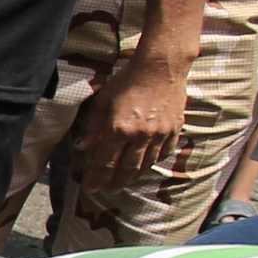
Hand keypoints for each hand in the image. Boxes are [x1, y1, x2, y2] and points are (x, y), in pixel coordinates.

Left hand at [73, 45, 188, 182]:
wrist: (161, 67)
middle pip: (126, 169)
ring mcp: (160, 134)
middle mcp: (139, 136)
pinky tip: (145, 166)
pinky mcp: (174, 130)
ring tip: (123, 181)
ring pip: (145, 164)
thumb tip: (83, 147)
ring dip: (133, 176)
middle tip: (106, 190)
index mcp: (118, 129)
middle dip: (114, 183)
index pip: (104, 163)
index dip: (96, 178)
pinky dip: (153, 162)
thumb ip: (93, 126)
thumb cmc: (126, 80)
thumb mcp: (102, 101)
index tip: (90, 188)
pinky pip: (164, 153)